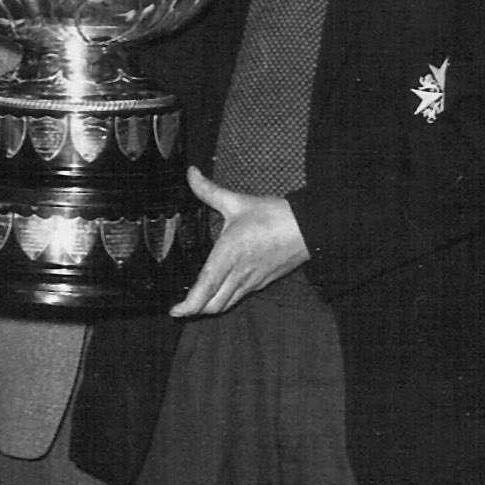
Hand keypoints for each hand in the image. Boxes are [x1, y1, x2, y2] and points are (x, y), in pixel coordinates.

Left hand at [170, 166, 309, 318]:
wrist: (309, 228)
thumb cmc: (274, 216)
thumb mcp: (237, 202)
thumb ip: (209, 190)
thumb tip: (191, 174)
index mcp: (229, 254)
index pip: (205, 286)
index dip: (189, 304)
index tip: (175, 310)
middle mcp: (239, 273)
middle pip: (213, 305)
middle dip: (194, 311)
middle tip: (179, 308)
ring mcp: (252, 281)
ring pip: (226, 304)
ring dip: (209, 308)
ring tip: (194, 304)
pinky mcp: (262, 282)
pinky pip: (239, 298)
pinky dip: (224, 300)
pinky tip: (219, 291)